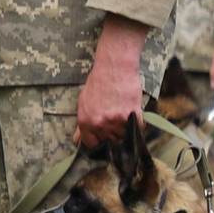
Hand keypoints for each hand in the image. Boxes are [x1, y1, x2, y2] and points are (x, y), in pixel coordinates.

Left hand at [77, 17, 148, 145]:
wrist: (114, 68)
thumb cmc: (98, 83)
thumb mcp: (83, 103)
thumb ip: (81, 125)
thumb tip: (76, 140)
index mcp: (86, 122)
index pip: (92, 144)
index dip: (98, 142)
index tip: (102, 139)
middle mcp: (100, 123)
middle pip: (110, 141)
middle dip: (112, 135)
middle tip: (114, 122)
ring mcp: (117, 120)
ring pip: (124, 136)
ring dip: (125, 129)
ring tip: (122, 114)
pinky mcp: (132, 115)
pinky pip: (137, 128)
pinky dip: (136, 123)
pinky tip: (131, 112)